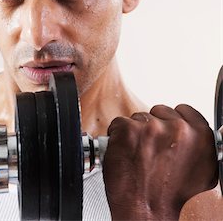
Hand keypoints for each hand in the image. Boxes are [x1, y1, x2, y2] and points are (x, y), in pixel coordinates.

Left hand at [103, 104, 217, 220]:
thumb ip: (198, 147)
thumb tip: (193, 136)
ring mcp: (152, 127)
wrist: (147, 214)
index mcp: (201, 136)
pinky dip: (118, 137)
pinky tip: (126, 154)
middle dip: (154, 127)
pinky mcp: (128, 130)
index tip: (167, 133)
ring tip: (139, 157)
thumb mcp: (201, 172)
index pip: (183, 110)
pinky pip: (120, 123)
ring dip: (136, 133)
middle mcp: (179, 129)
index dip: (172, 121)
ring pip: (139, 117)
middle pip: (160, 111)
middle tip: (152, 151)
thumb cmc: (171, 199)